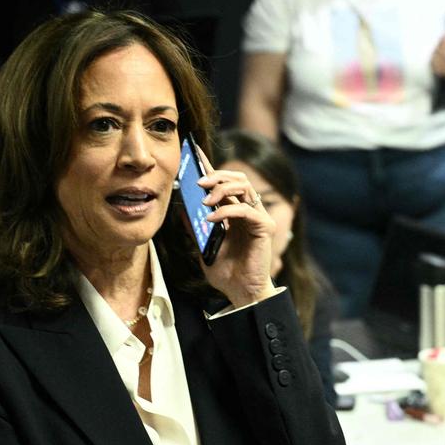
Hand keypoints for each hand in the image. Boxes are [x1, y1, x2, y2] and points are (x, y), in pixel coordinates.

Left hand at [195, 147, 277, 307]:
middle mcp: (248, 210)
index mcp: (234, 212)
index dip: (209, 166)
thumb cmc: (226, 271)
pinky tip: (211, 218)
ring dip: (222, 188)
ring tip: (205, 199)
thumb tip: (181, 205)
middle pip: (237, 178)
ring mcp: (258, 217)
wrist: (241, 293)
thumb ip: (196, 225)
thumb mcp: (204, 244)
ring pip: (244, 186)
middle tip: (197, 182)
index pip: (223, 183)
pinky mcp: (264, 227)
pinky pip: (245, 209)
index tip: (193, 152)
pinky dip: (226, 210)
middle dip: (216, 175)